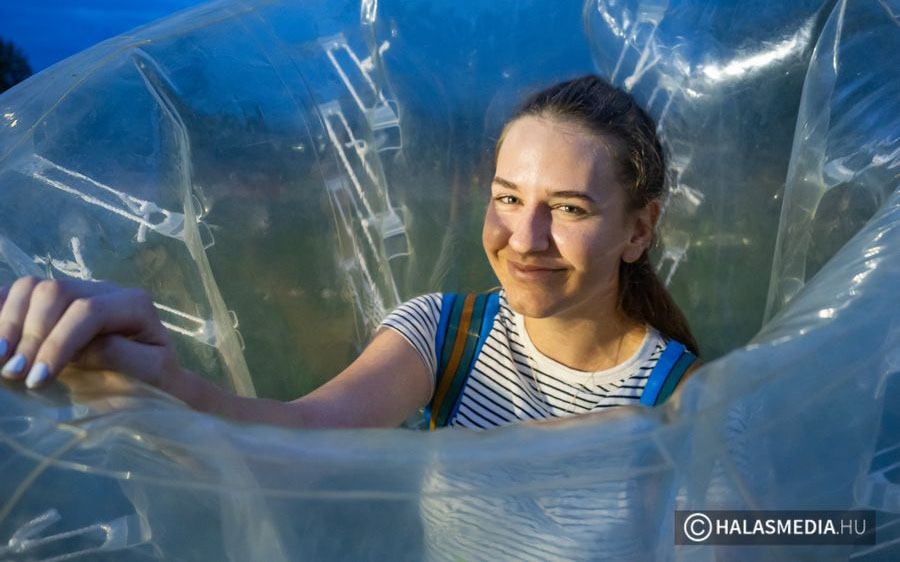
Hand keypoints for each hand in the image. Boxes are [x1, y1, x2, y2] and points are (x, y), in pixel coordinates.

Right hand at [0, 277, 181, 389]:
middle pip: (56, 292)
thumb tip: (79, 348)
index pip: (88, 311)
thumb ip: (118, 355)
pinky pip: (18, 293)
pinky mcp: (54, 303)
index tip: (37, 380)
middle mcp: (104, 290)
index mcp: (133, 304)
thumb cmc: (155, 381)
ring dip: (9, 321)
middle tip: (13, 373)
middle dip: (30, 333)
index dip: (58, 343)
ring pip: (32, 287)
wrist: (155, 381)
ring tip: (0, 357)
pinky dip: (2, 310)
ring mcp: (77, 291)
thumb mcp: (150, 373)